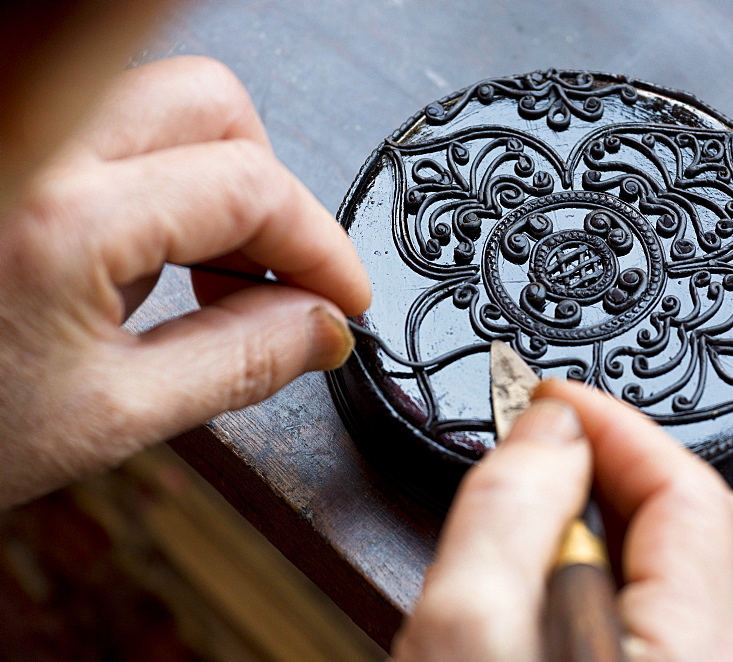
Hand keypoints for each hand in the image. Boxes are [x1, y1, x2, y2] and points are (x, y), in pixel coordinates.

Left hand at [0, 56, 369, 507]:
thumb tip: (322, 329)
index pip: (249, 188)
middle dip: (270, 194)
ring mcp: (17, 143)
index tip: (344, 296)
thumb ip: (239, 365)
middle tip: (276, 278)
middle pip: (213, 105)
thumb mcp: (112, 418)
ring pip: (165, 105)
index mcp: (63, 222)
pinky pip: (114, 129)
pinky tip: (151, 257)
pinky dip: (164, 181)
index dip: (322, 245)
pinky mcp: (11, 156)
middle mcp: (34, 152)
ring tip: (208, 278)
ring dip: (218, 182)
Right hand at [393, 379, 732, 660]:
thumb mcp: (465, 630)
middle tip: (553, 437)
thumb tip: (552, 425)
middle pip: (708, 519)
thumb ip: (511, 511)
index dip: (613, 421)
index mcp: (693, 653)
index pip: (688, 488)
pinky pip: (679, 605)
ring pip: (695, 564)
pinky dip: (624, 561)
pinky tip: (566, 563)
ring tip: (551, 494)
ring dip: (623, 507)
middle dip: (624, 457)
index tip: (550, 395)